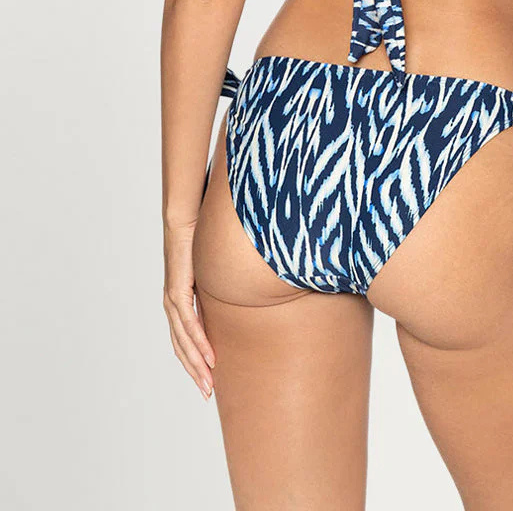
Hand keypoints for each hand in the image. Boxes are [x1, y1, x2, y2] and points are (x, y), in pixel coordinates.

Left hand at [163, 221, 215, 399]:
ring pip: (183, 341)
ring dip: (197, 365)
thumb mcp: (214, 270)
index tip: (208, 380)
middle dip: (195, 373)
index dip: (194, 361)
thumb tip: (242, 291)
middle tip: (208, 394)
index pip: (185, 339)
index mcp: (179, 300)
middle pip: (181, 348)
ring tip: (209, 384)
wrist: (187, 216)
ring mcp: (172, 299)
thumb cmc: (201, 238)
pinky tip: (208, 358)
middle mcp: (172, 304)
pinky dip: (198, 343)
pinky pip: (188, 324)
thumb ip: (222, 286)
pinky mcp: (177, 290)